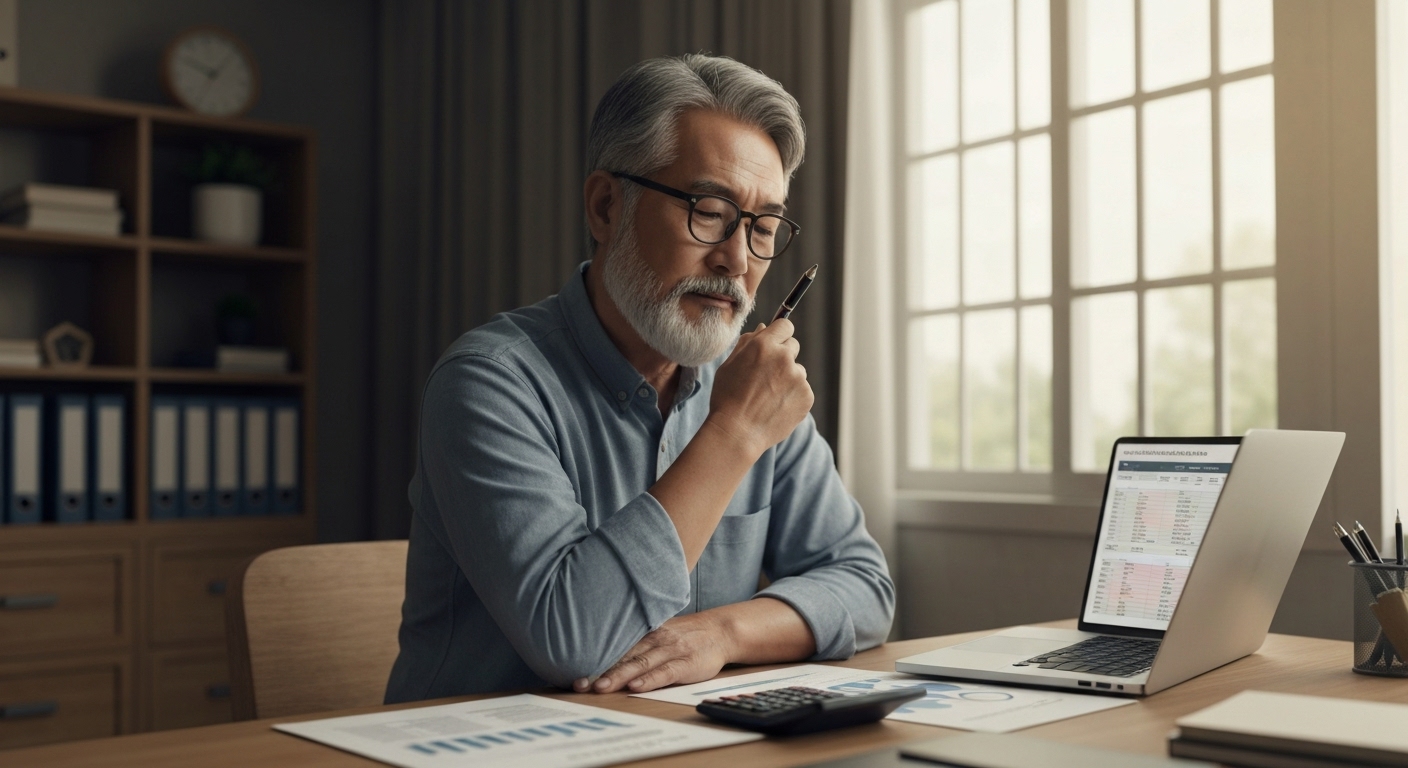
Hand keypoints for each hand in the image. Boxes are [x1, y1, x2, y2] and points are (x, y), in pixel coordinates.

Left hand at [573, 612, 732, 693]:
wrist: (721, 630)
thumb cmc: (686, 636)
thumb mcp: (659, 633)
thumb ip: (637, 644)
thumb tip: (606, 658)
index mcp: (645, 634)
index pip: (616, 649)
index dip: (595, 662)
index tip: (576, 676)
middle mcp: (655, 640)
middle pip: (624, 656)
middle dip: (601, 671)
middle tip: (580, 684)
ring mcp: (671, 650)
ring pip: (641, 663)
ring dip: (619, 676)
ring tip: (601, 687)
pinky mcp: (687, 663)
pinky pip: (665, 671)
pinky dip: (649, 679)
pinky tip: (636, 687)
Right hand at [705, 319, 812, 457]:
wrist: (737, 432)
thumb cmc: (727, 397)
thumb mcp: (730, 364)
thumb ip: (748, 343)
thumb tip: (764, 328)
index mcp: (764, 345)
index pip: (785, 326)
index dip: (779, 335)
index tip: (774, 345)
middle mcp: (784, 357)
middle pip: (793, 346)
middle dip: (782, 357)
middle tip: (766, 377)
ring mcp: (798, 378)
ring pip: (797, 371)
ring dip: (788, 379)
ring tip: (767, 398)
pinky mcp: (807, 396)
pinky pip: (802, 391)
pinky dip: (792, 397)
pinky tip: (775, 408)